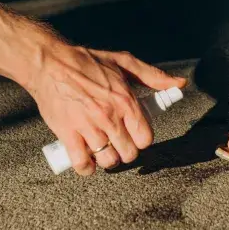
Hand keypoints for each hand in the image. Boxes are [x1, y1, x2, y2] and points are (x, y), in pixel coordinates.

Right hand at [25, 38, 186, 175]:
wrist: (49, 63)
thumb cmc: (86, 61)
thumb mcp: (123, 62)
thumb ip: (153, 76)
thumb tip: (179, 84)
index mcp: (125, 100)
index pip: (145, 138)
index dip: (142, 139)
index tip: (135, 135)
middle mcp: (109, 117)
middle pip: (128, 153)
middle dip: (126, 151)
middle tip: (118, 143)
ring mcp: (88, 127)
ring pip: (108, 160)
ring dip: (107, 159)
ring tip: (103, 150)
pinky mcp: (68, 134)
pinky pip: (82, 164)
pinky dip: (86, 168)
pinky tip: (87, 160)